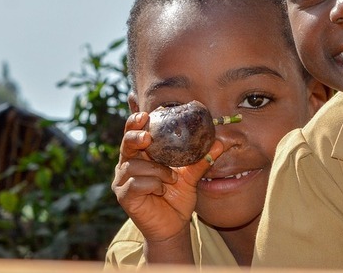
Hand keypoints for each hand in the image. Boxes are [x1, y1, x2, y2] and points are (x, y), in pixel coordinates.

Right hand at [112, 111, 224, 244]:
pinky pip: (136, 184)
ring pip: (134, 165)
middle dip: (135, 137)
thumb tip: (219, 142)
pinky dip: (152, 184)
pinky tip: (161, 191)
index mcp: (141, 154)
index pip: (133, 133)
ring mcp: (122, 181)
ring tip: (171, 179)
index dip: (135, 122)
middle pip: (126, 144)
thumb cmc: (177, 198)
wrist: (174, 226)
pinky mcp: (124, 196)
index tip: (145, 115)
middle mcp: (127, 164)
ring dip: (156, 170)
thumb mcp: (191, 177)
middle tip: (148, 137)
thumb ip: (200, 159)